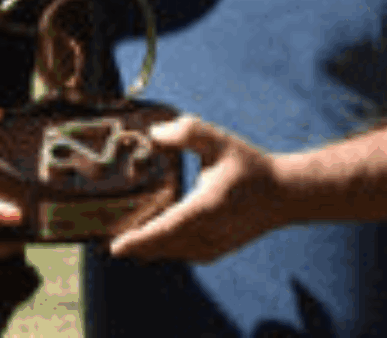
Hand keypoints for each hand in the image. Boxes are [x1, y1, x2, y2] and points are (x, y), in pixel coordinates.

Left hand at [109, 117, 290, 263]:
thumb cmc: (250, 166)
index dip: (140, 239)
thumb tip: (154, 134)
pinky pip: (177, 252)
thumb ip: (187, 132)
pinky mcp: (210, 254)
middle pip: (159, 245)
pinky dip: (161, 245)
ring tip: (121, 227)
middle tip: (103, 227)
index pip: (168, 228)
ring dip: (145, 244)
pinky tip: (148, 231)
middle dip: (132, 241)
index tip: (114, 246)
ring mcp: (210, 248)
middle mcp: (208, 234)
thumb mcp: (220, 141)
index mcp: (209, 207)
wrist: (283, 195)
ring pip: (166, 251)